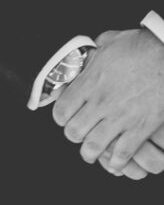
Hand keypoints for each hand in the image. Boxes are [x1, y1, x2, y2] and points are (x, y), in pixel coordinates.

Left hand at [53, 28, 163, 171]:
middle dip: (75, 136)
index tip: (66, 118)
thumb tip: (90, 50)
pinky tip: (116, 162)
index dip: (62, 118)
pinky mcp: (141, 127)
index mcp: (90, 83)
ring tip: (92, 154)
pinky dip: (117, 162)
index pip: (61, 111)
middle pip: (74, 132)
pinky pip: (122, 153)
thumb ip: (96, 50)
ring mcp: (121, 117)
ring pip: (94, 146)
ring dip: (91, 153)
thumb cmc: (143, 46)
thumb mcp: (111, 41)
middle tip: (80, 135)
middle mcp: (101, 102)